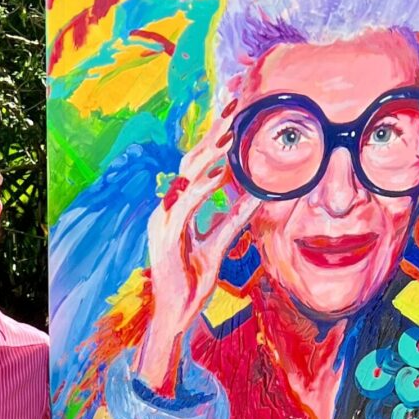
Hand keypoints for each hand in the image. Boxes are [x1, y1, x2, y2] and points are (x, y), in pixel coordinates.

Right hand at [137, 107, 256, 390]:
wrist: (175, 314)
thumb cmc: (192, 281)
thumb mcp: (218, 245)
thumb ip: (232, 220)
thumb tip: (254, 200)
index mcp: (178, 206)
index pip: (198, 164)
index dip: (216, 138)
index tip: (236, 113)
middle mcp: (168, 206)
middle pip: (192, 160)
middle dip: (214, 132)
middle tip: (237, 104)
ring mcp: (164, 219)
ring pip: (187, 176)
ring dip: (211, 152)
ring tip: (233, 131)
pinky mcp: (167, 235)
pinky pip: (186, 204)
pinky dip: (204, 187)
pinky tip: (222, 172)